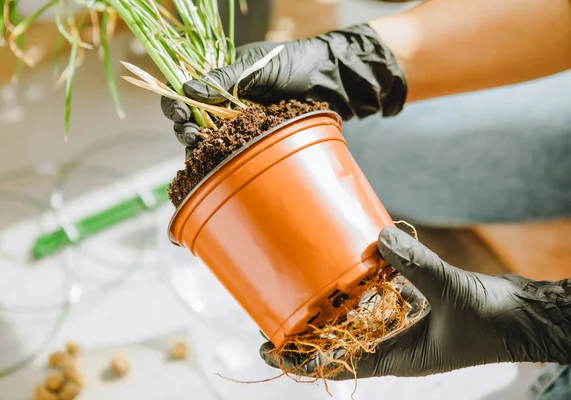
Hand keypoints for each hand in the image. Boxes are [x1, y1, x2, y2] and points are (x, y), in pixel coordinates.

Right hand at [161, 23, 406, 156]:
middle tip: (191, 135)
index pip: (187, 90)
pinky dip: (219, 159)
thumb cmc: (296, 64)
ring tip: (199, 150)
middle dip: (185, 128)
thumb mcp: (258, 66)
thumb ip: (224, 78)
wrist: (331, 80)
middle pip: (192, 119)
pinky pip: (232, 150)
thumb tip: (188, 88)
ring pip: (209, 139)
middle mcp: (226, 102)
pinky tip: (212, 165)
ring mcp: (240, 122)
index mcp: (222, 78)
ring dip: (198, 147)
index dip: (176, 102)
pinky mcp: (255, 139)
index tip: (178, 113)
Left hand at [259, 226, 570, 377]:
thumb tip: (379, 237)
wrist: (528, 318)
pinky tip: (355, 261)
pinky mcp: (419, 307)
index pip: (336, 364)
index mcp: (397, 358)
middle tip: (276, 306)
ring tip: (306, 283)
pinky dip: (369, 282)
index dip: (299, 360)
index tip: (268, 347)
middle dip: (308, 328)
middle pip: (340, 341)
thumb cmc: (496, 321)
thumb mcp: (451, 293)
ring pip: (361, 317)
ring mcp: (407, 326)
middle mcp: (396, 345)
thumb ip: (416, 265)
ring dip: (335, 303)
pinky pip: (384, 296)